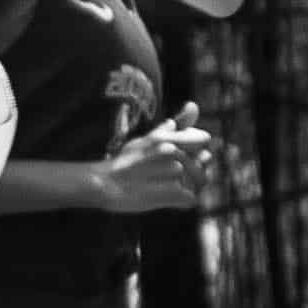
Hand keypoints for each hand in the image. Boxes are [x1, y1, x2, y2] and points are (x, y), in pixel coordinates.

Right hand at [94, 119, 224, 214]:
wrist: (104, 184)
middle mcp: (172, 151)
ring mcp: (173, 172)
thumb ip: (173, 126)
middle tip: (170, 176)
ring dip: (189, 185)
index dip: (198, 148)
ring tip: (168, 187)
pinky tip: (166, 199)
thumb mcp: (146, 139)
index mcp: (167, 137)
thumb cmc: (125, 162)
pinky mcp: (171, 193)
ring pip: (199, 180)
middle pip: (203, 161)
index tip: (183, 156)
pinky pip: (191, 198)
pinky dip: (182, 201)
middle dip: (194, 170)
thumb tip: (193, 106)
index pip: (203, 139)